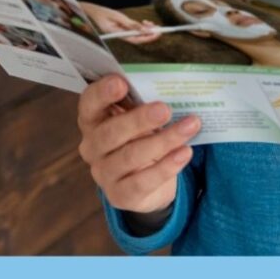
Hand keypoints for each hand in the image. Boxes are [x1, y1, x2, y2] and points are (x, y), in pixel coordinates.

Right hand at [77, 75, 199, 214]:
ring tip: (189, 127)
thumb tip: (165, 91)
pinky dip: (167, 166)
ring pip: (130, 156)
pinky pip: (143, 181)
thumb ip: (140, 103)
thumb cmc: (139, 134)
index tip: (121, 82)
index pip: (89, 103)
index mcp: (92, 119)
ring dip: (164, 140)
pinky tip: (185, 152)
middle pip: (111, 132)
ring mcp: (103, 173)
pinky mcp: (120, 196)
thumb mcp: (136, 115)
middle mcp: (91, 147)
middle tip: (165, 109)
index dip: (102, 92)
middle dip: (139, 120)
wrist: (144, 177)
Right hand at [79, 2, 162, 43]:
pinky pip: (134, 30)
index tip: (157, 34)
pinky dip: (141, 27)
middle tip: (160, 29)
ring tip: (151, 23)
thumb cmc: (102, 14)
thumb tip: (142, 29)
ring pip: (137, 34)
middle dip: (150, 34)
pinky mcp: (123, 28)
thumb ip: (130, 23)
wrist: (93, 12)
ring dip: (147, 30)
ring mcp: (123, 32)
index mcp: (119, 35)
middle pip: (139, 38)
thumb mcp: (117, 17)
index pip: (136, 40)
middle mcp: (122, 35)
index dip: (148, 38)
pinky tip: (144, 22)